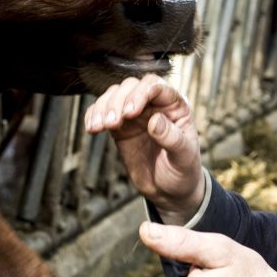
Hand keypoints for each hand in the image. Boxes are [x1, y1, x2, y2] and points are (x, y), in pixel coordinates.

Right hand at [84, 74, 203, 223]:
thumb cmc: (183, 171)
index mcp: (175, 106)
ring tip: (99, 127)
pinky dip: (93, 116)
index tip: (130, 112)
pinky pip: (102, 112)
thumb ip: (172, 139)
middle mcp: (154, 105)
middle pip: (131, 87)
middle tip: (112, 124)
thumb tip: (155, 120)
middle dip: (118, 102)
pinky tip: (92, 128)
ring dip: (103, 108)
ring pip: (114, 96)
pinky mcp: (120, 127)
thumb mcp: (184, 157)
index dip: (141, 93)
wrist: (170, 191)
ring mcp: (135, 114)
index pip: (156, 86)